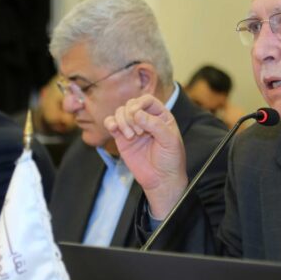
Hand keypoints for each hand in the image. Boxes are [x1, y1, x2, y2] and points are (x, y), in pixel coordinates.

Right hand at [104, 94, 187, 217]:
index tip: (137, 115)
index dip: (140, 104)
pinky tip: (114, 130)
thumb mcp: (170, 141)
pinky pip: (111, 123)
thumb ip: (156, 125)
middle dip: (130, 116)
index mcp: (161, 116)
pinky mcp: (121, 138)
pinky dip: (110, 123)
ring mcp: (133, 128)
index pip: (147, 100)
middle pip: (131, 104)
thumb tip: (137, 113)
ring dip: (122, 121)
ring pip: (120, 112)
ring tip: (130, 136)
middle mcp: (146, 119)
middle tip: (138, 133)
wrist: (161, 180)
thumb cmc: (170, 160)